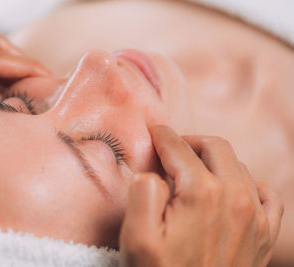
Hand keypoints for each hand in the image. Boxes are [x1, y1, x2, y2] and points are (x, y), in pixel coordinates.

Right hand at [120, 125, 283, 266]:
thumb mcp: (137, 238)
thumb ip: (143, 192)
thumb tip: (154, 170)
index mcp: (202, 193)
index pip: (179, 147)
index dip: (162, 136)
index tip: (153, 132)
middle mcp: (235, 198)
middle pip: (215, 146)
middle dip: (190, 140)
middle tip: (171, 148)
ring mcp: (255, 216)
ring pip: (239, 165)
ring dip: (214, 159)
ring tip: (193, 169)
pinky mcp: (264, 233)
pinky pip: (266, 194)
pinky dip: (248, 183)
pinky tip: (231, 190)